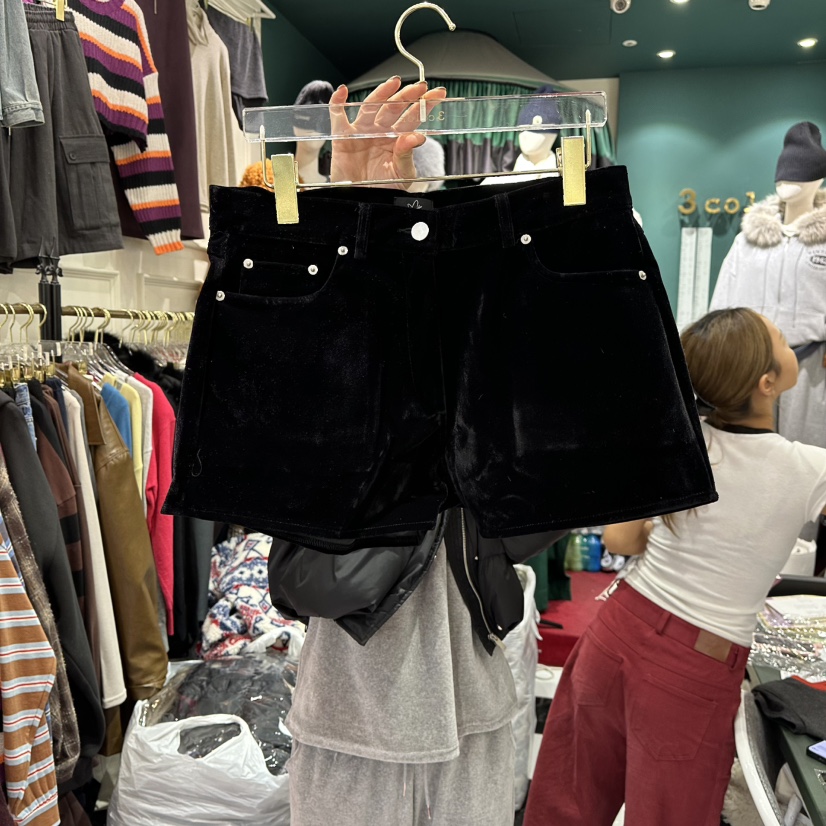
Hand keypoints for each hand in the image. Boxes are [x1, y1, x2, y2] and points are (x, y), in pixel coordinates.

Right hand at [329, 77, 446, 189]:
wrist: (363, 202)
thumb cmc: (383, 189)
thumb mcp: (401, 175)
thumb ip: (407, 156)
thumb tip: (416, 136)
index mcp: (397, 139)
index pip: (413, 117)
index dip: (425, 104)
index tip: (438, 94)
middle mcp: (380, 131)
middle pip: (394, 107)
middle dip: (408, 95)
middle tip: (420, 86)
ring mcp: (362, 131)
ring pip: (371, 106)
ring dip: (381, 93)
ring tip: (394, 83)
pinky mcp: (343, 137)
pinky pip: (338, 116)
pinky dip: (338, 102)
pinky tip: (343, 91)